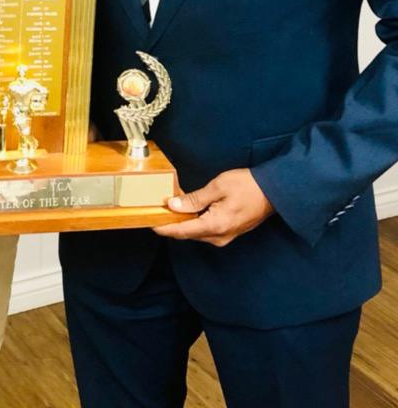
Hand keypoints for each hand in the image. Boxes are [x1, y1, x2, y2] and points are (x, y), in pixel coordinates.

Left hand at [153, 168, 273, 246]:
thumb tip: (173, 206)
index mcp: (215, 226)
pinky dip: (194, 222)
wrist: (273, 191)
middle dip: (170, 224)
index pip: (181, 231)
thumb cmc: (247, 186)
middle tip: (155, 212)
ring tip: (168, 209)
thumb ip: (194, 199)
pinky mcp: (228, 232)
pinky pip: (205, 230)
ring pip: (196, 233)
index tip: (149, 222)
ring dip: (182, 223)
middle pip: (187, 234)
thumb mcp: (217, 187)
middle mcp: (219, 237)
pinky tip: (188, 211)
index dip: (163, 227)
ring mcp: (225, 237)